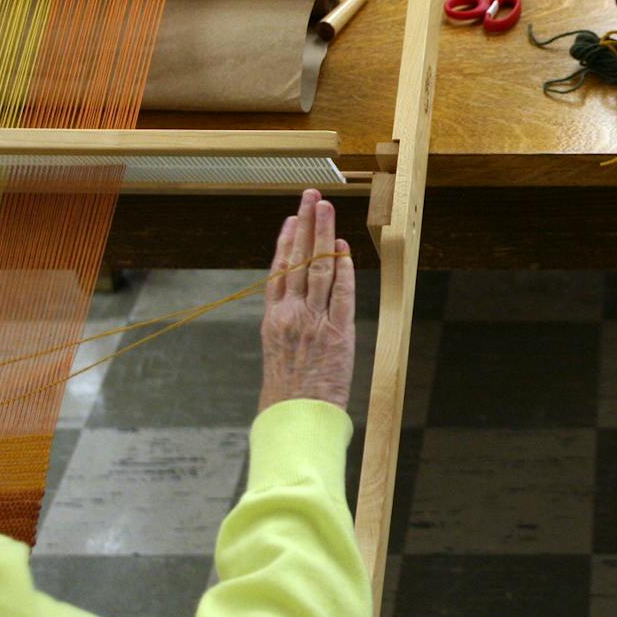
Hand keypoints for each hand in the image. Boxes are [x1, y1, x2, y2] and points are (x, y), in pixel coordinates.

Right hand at [259, 190, 356, 413]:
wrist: (294, 420)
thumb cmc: (287, 396)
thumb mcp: (277, 357)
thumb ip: (285, 331)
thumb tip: (294, 313)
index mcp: (272, 320)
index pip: (278, 270)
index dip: (286, 241)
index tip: (291, 219)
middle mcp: (290, 315)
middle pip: (297, 260)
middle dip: (305, 224)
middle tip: (311, 196)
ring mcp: (313, 322)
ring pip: (318, 268)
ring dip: (323, 235)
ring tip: (326, 208)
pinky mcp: (337, 334)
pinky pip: (341, 294)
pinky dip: (343, 269)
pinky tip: (344, 249)